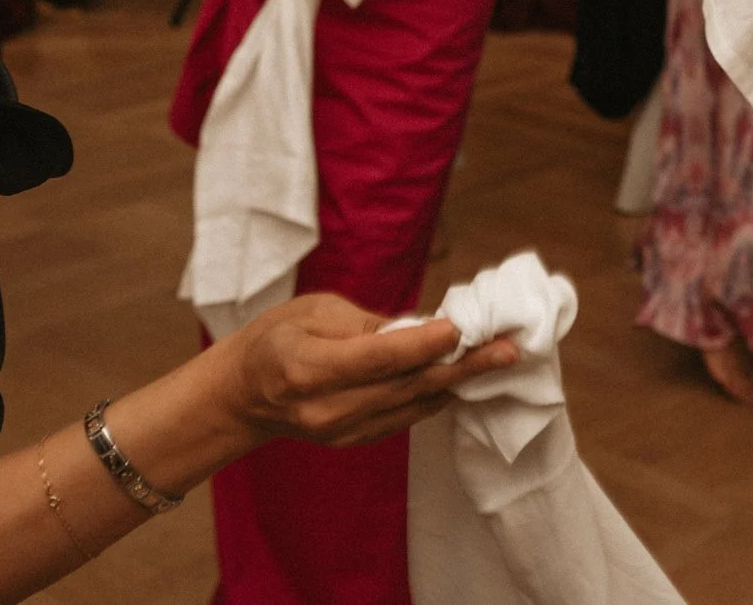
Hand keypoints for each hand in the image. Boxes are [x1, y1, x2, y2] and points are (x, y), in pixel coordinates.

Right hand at [216, 292, 515, 448]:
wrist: (244, 394)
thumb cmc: (277, 338)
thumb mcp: (312, 312)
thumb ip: (366, 324)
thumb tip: (422, 328)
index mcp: (306, 369)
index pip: (375, 359)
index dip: (420, 345)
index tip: (459, 329)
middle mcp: (326, 408)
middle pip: (404, 386)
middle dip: (462, 366)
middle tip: (509, 349)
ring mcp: (341, 431)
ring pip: (412, 405)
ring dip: (460, 382)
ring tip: (501, 358)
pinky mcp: (354, 440)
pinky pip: (406, 417)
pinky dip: (438, 396)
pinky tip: (467, 378)